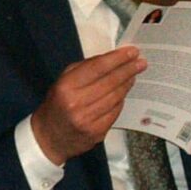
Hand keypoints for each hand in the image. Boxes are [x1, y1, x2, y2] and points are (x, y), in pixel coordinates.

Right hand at [31, 49, 149, 164]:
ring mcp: (88, 120)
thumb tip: (112, 59)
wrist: (49, 138)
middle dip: (128, 70)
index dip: (117, 58)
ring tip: (134, 75)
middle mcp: (77, 103)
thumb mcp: (63, 81)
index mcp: (66, 86)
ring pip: (116, 97)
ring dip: (127, 84)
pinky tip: (124, 93)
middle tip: (141, 62)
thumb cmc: (57, 104)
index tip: (132, 52)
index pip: (98, 68)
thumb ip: (84, 69)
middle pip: (110, 82)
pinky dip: (121, 101)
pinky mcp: (97, 133)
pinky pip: (115, 113)